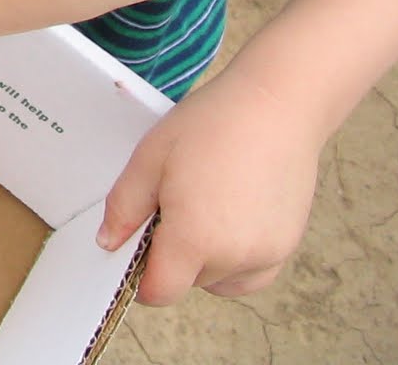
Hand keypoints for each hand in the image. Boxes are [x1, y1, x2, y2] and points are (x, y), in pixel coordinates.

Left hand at [96, 69, 324, 303]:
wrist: (276, 105)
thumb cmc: (212, 124)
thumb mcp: (150, 158)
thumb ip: (124, 207)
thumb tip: (108, 242)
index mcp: (196, 238)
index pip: (160, 291)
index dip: (141, 278)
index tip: (137, 248)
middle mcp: (235, 257)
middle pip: (188, 281)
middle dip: (172, 255)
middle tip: (172, 203)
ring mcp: (267, 254)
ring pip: (219, 279)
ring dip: (204, 259)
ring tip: (203, 205)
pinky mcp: (288, 246)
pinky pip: (251, 273)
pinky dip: (235, 259)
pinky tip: (229, 219)